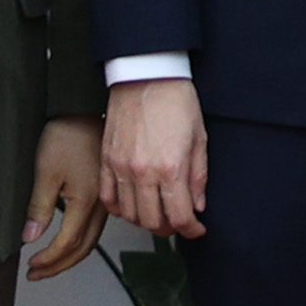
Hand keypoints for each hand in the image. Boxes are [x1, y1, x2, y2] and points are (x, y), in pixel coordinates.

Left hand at [20, 115, 106, 278]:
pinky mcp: (105, 194)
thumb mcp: (45, 171)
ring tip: (49, 264)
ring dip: (70, 257)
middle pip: (83, 249)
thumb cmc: (67, 135)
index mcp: (86, 202)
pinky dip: (81, 242)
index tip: (31, 266)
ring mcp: (106, 202)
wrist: (85, 111)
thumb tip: (31, 237)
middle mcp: (101, 206)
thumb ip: (39, 208)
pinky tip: (69, 242)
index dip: (48, 259)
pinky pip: (96, 228)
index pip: (67, 243)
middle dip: (59, 266)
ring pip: (91, 241)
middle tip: (37, 274)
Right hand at [104, 79, 208, 239]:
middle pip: (152, 222)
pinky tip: (131, 205)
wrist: (146, 75)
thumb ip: (198, 177)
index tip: (196, 229)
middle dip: (169, 229)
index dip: (191, 229)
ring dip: (145, 221)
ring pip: (129, 214)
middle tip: (178, 223)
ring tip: (157, 214)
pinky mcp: (106, 160)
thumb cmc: (175, 100)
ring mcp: (121, 167)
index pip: (180, 217)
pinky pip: (107, 198)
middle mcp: (143, 172)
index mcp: (171, 167)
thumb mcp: (199, 139)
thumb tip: (198, 205)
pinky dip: (119, 209)